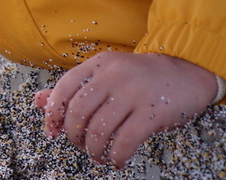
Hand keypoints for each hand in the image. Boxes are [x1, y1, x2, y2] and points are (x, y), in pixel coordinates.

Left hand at [33, 51, 214, 167]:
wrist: (187, 70)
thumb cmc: (141, 77)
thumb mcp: (105, 74)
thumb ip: (73, 88)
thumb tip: (38, 101)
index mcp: (99, 64)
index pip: (64, 87)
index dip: (53, 112)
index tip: (52, 131)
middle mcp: (114, 76)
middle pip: (79, 111)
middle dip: (74, 135)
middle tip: (80, 145)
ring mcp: (134, 93)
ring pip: (100, 129)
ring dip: (94, 150)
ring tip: (98, 156)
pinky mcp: (152, 113)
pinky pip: (125, 141)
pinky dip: (116, 156)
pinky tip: (117, 160)